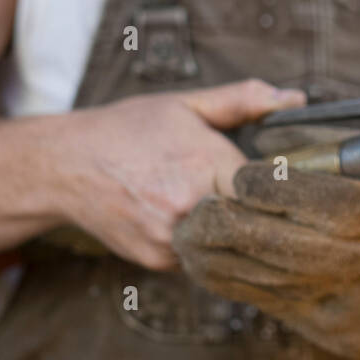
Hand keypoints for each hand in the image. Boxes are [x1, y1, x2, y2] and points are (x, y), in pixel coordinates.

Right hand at [51, 80, 304, 269]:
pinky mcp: (157, 261)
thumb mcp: (186, 104)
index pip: (271, 191)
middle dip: (264, 216)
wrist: (64, 166)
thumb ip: (243, 101)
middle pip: (255, 225)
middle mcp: (190, 207)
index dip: (283, 190)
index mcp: (206, 165)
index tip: (291, 186)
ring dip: (235, 233)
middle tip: (270, 207)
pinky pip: (201, 259)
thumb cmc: (127, 130)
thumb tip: (295, 99)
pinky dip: (206, 245)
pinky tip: (196, 223)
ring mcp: (172, 239)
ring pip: (229, 247)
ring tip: (226, 211)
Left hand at [173, 162, 359, 359]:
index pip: (313, 201)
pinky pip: (280, 307)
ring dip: (220, 262)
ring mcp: (356, 308)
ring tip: (191, 238)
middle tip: (193, 208)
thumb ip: (342, 164)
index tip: (235, 172)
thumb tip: (273, 140)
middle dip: (225, 227)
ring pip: (269, 283)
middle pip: (279, 246)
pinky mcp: (343, 335)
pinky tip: (219, 268)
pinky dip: (244, 286)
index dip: (266, 186)